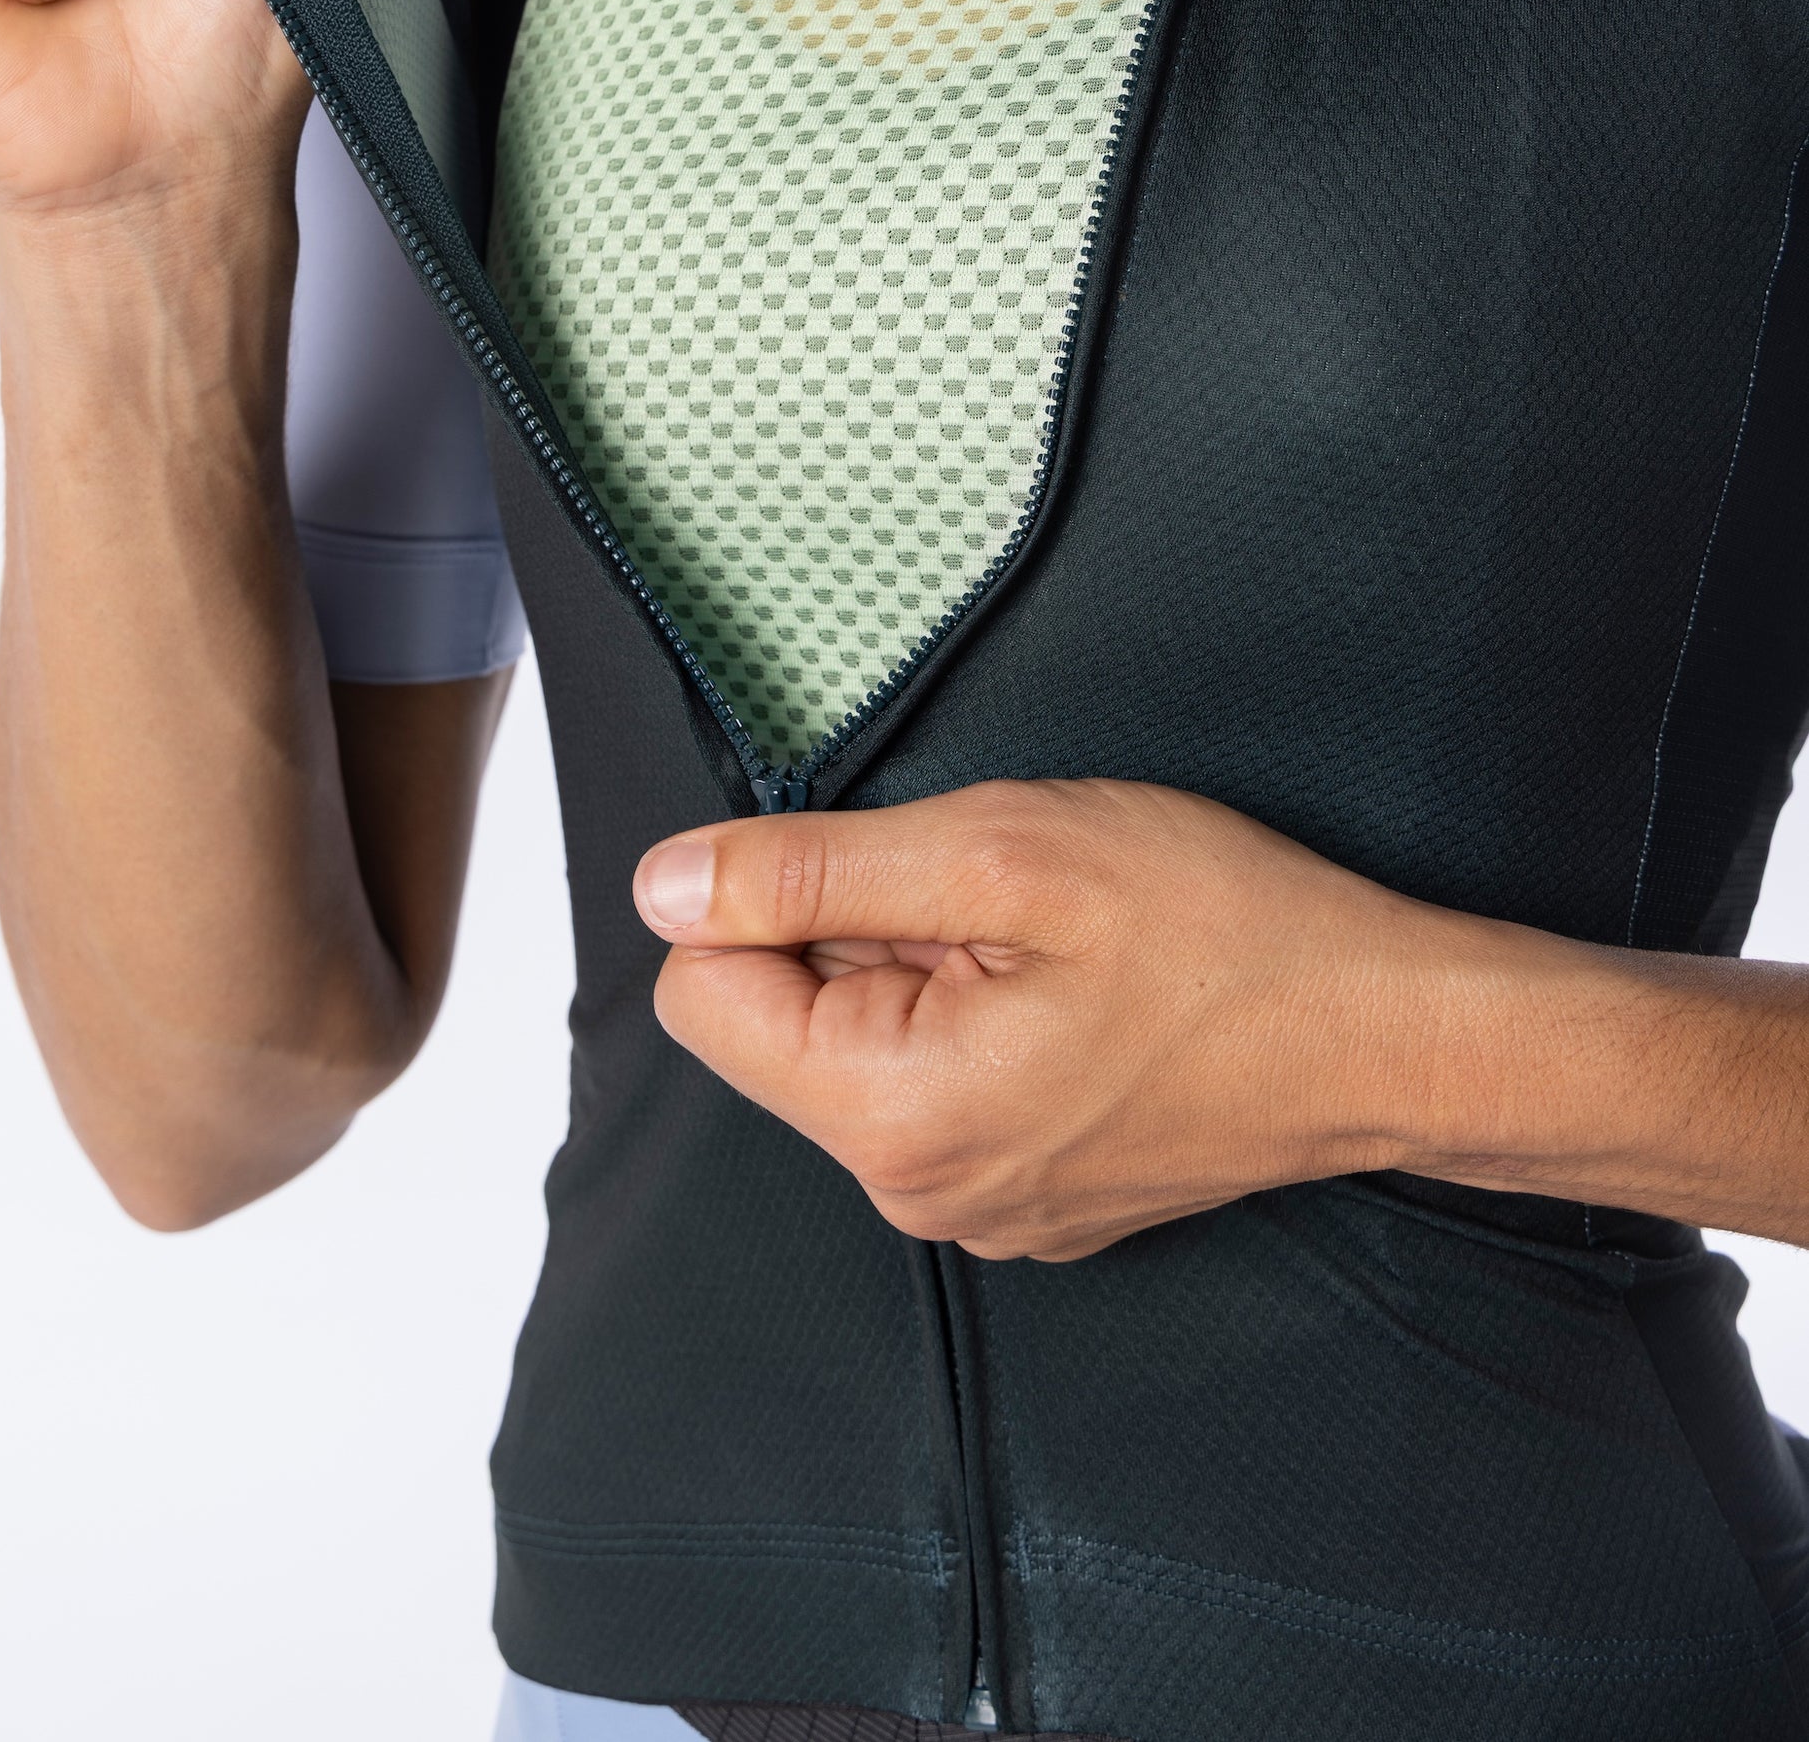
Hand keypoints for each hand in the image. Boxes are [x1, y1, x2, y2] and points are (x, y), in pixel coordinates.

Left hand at [635, 779, 1431, 1260]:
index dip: (771, 900)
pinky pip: (940, 1081)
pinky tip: (1080, 994)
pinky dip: (983, 1016)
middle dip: (861, 934)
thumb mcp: (1004, 852)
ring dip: (927, 969)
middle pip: (782, 1022)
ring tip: (1054, 948)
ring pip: (864, 1044)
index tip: (892, 874)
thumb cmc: (1228, 935)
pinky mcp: (1030, 1193)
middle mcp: (919, 1190)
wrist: (1389, 1032)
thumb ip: (811, 873)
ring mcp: (979, 1205)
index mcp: (891, 1117)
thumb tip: (669, 887)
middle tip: (1000, 906)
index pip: (699, 994)